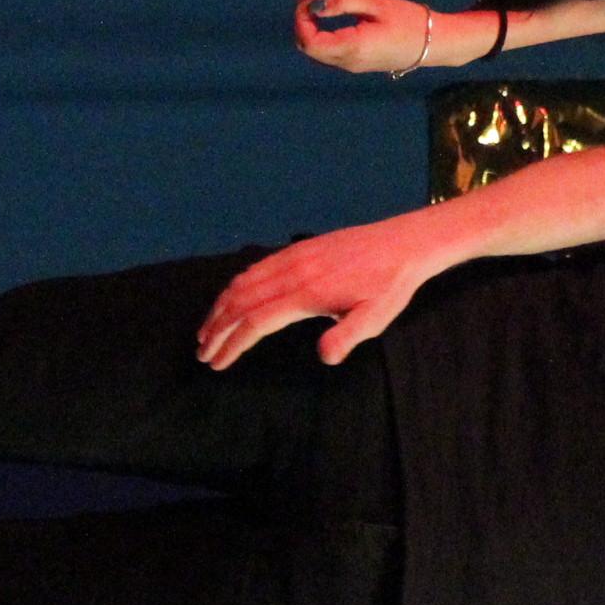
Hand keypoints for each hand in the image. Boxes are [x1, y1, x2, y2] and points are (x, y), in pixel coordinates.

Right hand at [196, 212, 444, 368]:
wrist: (402, 242)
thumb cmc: (390, 285)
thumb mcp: (375, 317)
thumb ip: (346, 336)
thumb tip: (323, 356)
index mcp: (308, 292)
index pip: (257, 321)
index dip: (233, 343)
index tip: (217, 362)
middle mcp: (293, 271)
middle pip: (241, 301)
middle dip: (217, 329)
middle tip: (202, 354)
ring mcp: (293, 257)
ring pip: (243, 282)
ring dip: (221, 307)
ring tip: (207, 330)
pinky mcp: (298, 249)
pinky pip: (256, 267)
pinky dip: (235, 286)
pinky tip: (231, 297)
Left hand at [294, 0, 482, 74]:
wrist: (433, 44)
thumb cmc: (409, 21)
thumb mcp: (378, 4)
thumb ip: (346, 1)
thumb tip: (319, 4)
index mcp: (352, 47)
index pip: (310, 41)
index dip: (301, 18)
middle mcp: (348, 62)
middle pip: (308, 48)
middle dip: (303, 20)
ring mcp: (352, 66)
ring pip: (317, 51)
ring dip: (311, 27)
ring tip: (320, 0)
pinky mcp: (357, 63)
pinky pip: (329, 52)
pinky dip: (322, 34)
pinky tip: (330, 15)